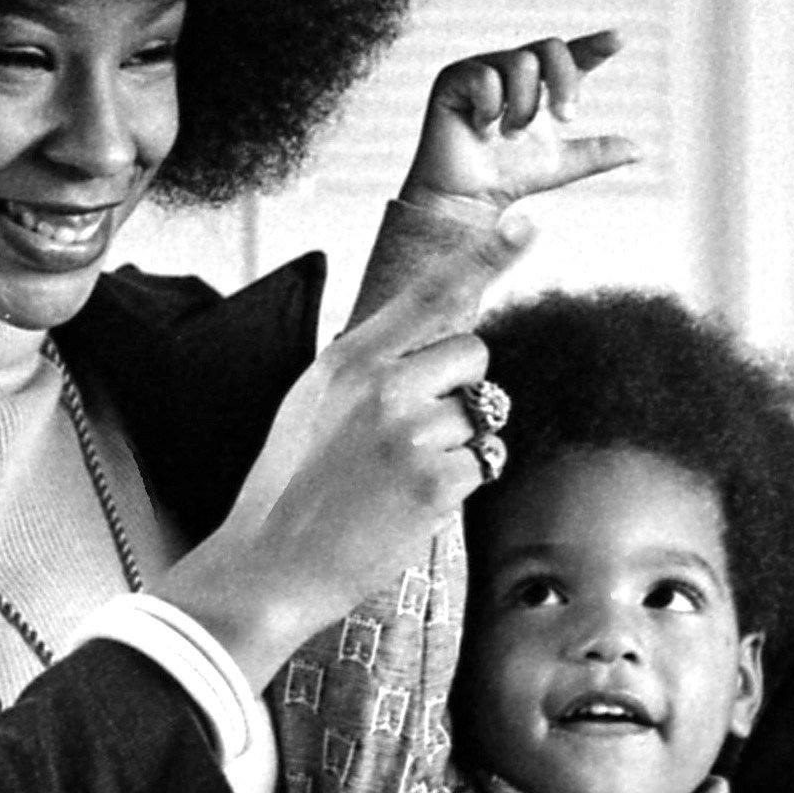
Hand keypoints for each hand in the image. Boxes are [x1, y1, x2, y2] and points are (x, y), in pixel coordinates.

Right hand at [151, 244, 514, 685]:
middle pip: (474, 352)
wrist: (267, 565)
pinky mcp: (435, 481)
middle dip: (462, 387)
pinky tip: (410, 503)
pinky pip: (483, 464)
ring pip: (481, 414)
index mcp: (349, 358)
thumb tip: (426, 339)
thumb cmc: (290, 488)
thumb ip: (369, 366)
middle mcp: (382, 384)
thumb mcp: (313, 403)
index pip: (428, 294)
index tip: (526, 226)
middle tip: (413, 432)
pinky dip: (459, 486)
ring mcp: (409, 432)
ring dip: (457, 444)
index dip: (484, 257)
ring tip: (398, 476)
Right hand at [402, 30, 641, 213]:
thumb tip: (639, 150)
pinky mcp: (454, 77)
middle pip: (551, 48)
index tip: (619, 39)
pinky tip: (480, 128)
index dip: (595, 46)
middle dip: (564, 83)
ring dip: (523, 107)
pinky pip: (484, 77)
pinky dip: (490, 109)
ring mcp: (483, 68)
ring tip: (509, 134)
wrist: (468, 195)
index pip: (573, 57)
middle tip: (567, 119)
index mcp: (542, 83)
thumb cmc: (511, 175)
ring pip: (520, 63)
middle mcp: (514, 68)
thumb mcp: (562, 164)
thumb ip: (597, 154)